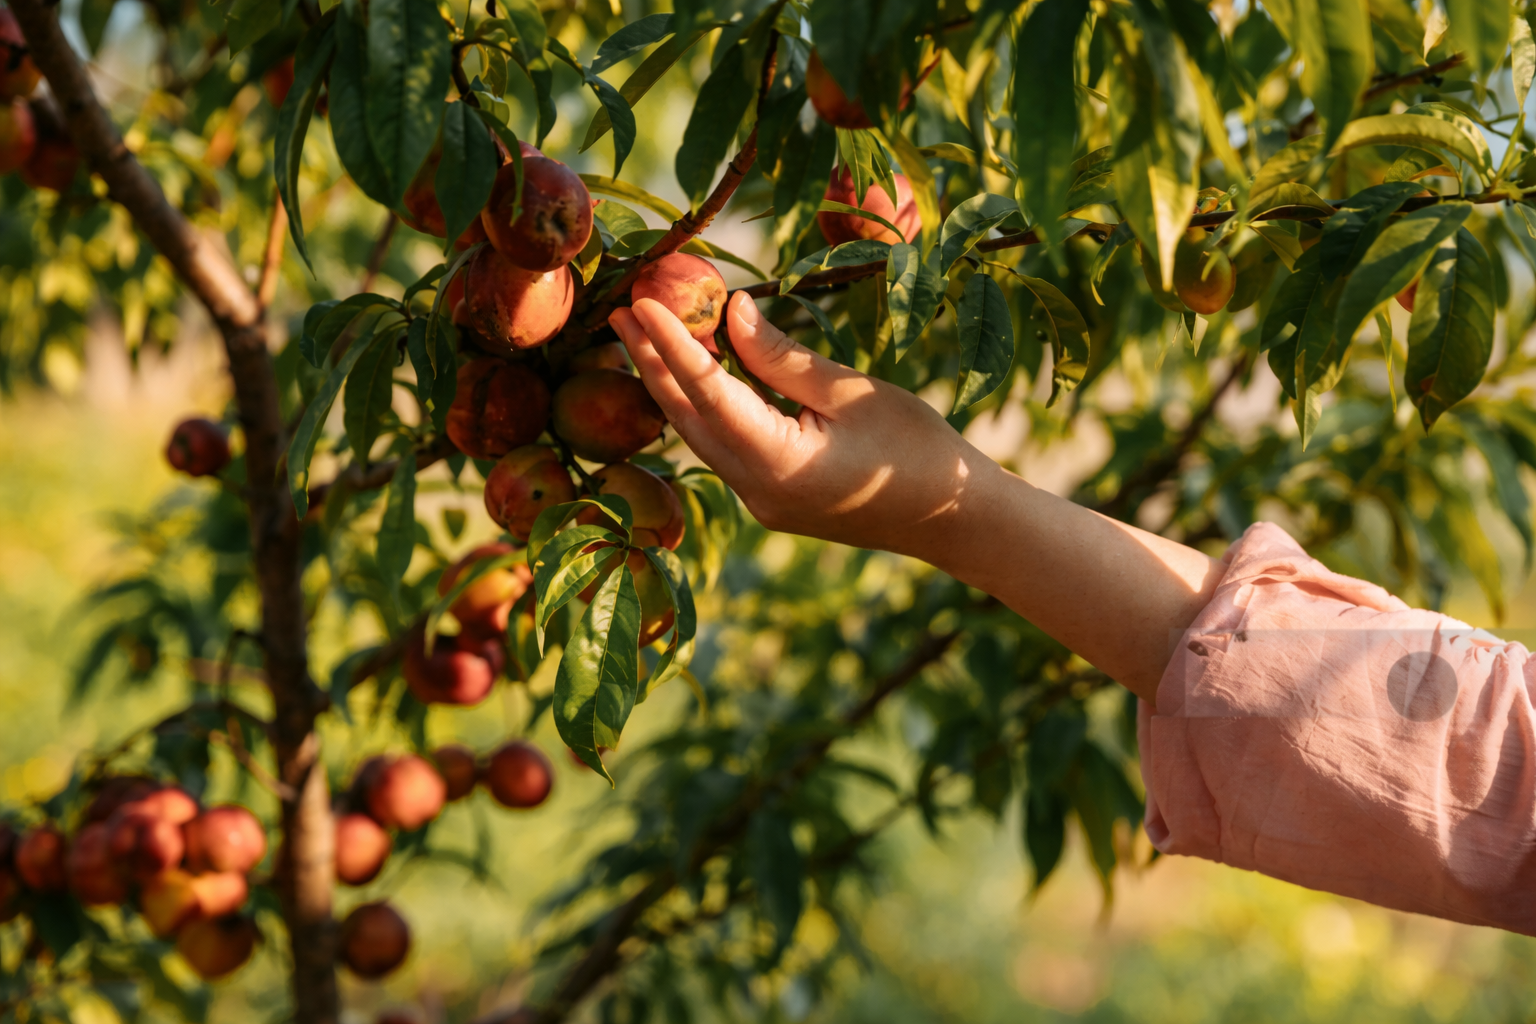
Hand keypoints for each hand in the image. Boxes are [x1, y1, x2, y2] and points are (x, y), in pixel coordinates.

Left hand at [608, 292, 1004, 560]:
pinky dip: (703, 406)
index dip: (669, 342)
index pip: (706, 392)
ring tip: (643, 332)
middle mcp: (755, 491)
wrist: (954, 519)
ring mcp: (760, 502)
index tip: (639, 300)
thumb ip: (779, 355)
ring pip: (699, 434)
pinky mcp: (770, 500)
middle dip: (650, 362)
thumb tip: (727, 311)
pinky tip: (693, 370)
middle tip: (620, 309)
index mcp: (776, 464)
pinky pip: (723, 447)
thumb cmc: (916, 449)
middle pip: (685, 418)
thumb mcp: (848, 391)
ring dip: (670, 383)